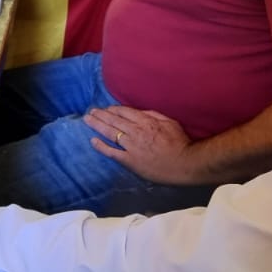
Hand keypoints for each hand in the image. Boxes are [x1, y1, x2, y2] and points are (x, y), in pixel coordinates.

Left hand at [83, 105, 201, 184]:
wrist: (184, 163)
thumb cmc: (180, 142)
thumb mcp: (170, 122)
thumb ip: (154, 115)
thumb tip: (141, 111)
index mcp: (145, 121)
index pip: (124, 112)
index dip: (113, 109)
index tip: (106, 109)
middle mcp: (135, 131)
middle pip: (113, 120)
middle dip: (101, 114)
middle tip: (91, 111)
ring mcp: (131, 146)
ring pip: (110, 133)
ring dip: (97, 125)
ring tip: (87, 120)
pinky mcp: (129, 161)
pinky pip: (112, 152)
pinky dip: (101, 146)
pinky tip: (92, 140)